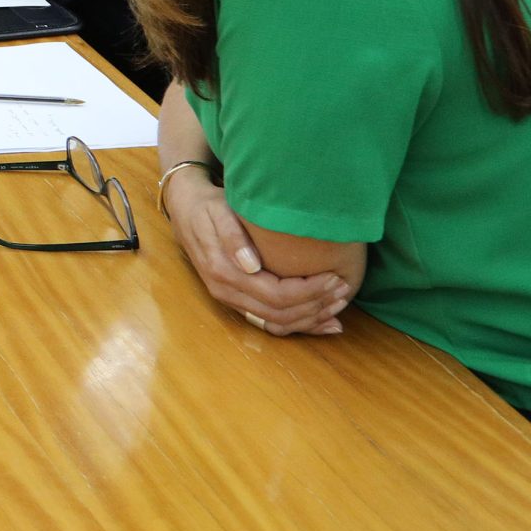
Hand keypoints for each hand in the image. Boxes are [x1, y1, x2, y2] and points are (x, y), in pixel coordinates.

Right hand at [164, 171, 350, 335]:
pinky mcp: (237, 300)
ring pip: (276, 323)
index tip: (336, 277)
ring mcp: (230, 299)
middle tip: (345, 290)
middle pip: (280, 314)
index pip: (276, 294)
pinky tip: (322, 322)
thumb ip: (233, 237)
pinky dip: (298, 325)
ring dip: (310, 319)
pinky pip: (269, 322)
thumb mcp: (219, 211)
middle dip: (316, 306)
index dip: (309, 291)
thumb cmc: (208, 206)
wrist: (186, 208)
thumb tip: (251, 266)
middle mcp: (226, 292)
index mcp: (223, 272)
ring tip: (339, 306)